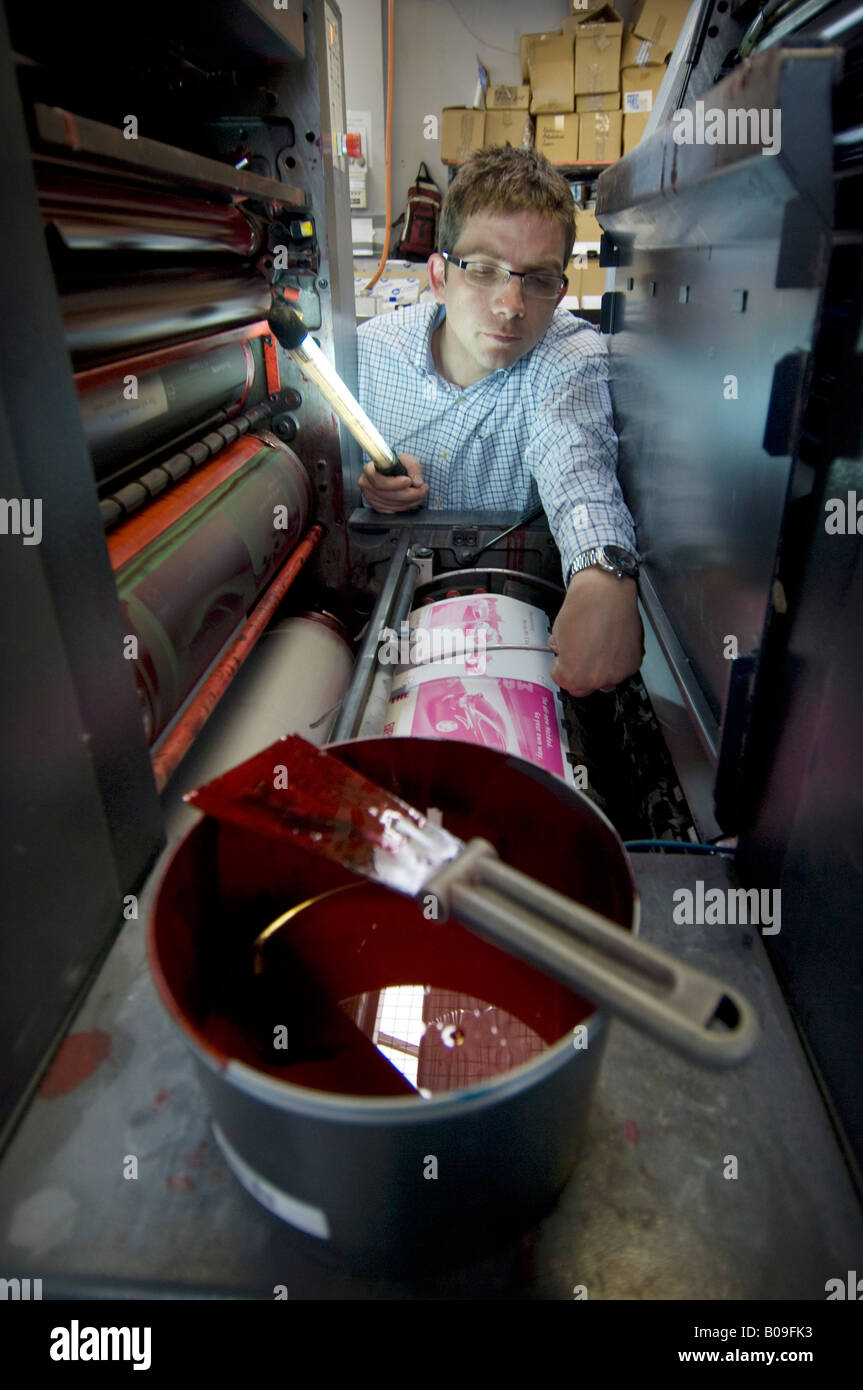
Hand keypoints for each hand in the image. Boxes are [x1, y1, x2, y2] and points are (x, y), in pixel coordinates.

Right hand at [358, 452, 429, 512]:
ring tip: (422, 492)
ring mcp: (370, 498)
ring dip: (411, 501)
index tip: (408, 481)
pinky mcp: (377, 507)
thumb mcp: (406, 459)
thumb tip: (418, 482)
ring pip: (392, 504)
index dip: (394, 483)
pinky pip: (393, 510)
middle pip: (387, 495)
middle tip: (423, 489)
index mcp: (369, 470)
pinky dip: (407, 506)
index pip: (378, 480)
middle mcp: (366, 485)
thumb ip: (413, 467)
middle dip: (409, 494)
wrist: (393, 473)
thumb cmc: (397, 464)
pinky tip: (415, 499)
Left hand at [549, 569, 642, 696]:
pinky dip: (616, 659)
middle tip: (580, 653)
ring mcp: (618, 672)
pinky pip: (621, 668)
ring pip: (605, 679)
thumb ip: (561, 652)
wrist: (607, 591)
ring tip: (598, 645)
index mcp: (573, 675)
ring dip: (599, 667)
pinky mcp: (634, 662)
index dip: (561, 667)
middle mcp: (597, 679)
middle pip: (584, 685)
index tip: (564, 659)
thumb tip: (565, 654)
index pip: (564, 682)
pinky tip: (611, 643)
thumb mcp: (557, 633)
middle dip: (579, 671)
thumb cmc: (583, 608)